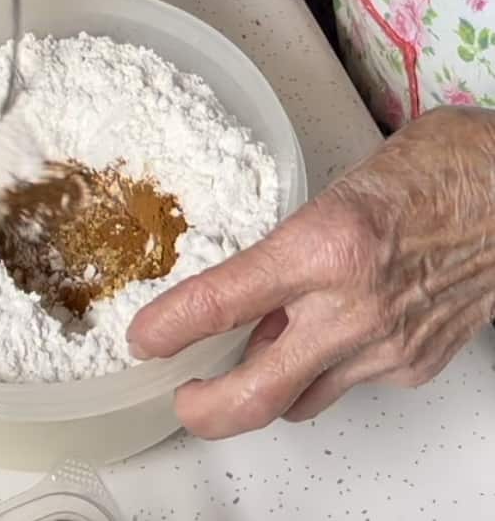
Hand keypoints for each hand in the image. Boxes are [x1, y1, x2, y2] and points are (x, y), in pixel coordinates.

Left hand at [127, 106, 494, 438]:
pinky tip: (326, 332)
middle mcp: (353, 307)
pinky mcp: (415, 366)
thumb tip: (254, 294)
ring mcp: (388, 347)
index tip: (143, 338)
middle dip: (205, 409)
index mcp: (325, 245)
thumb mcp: (338, 190)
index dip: (170, 326)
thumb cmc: (436, 170)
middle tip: (182, 398)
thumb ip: (291, 249)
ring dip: (267, 385)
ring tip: (252, 355)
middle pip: (257, 392)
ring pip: (301, 400)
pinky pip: (348, 384)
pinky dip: (322, 366)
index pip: (222, 299)